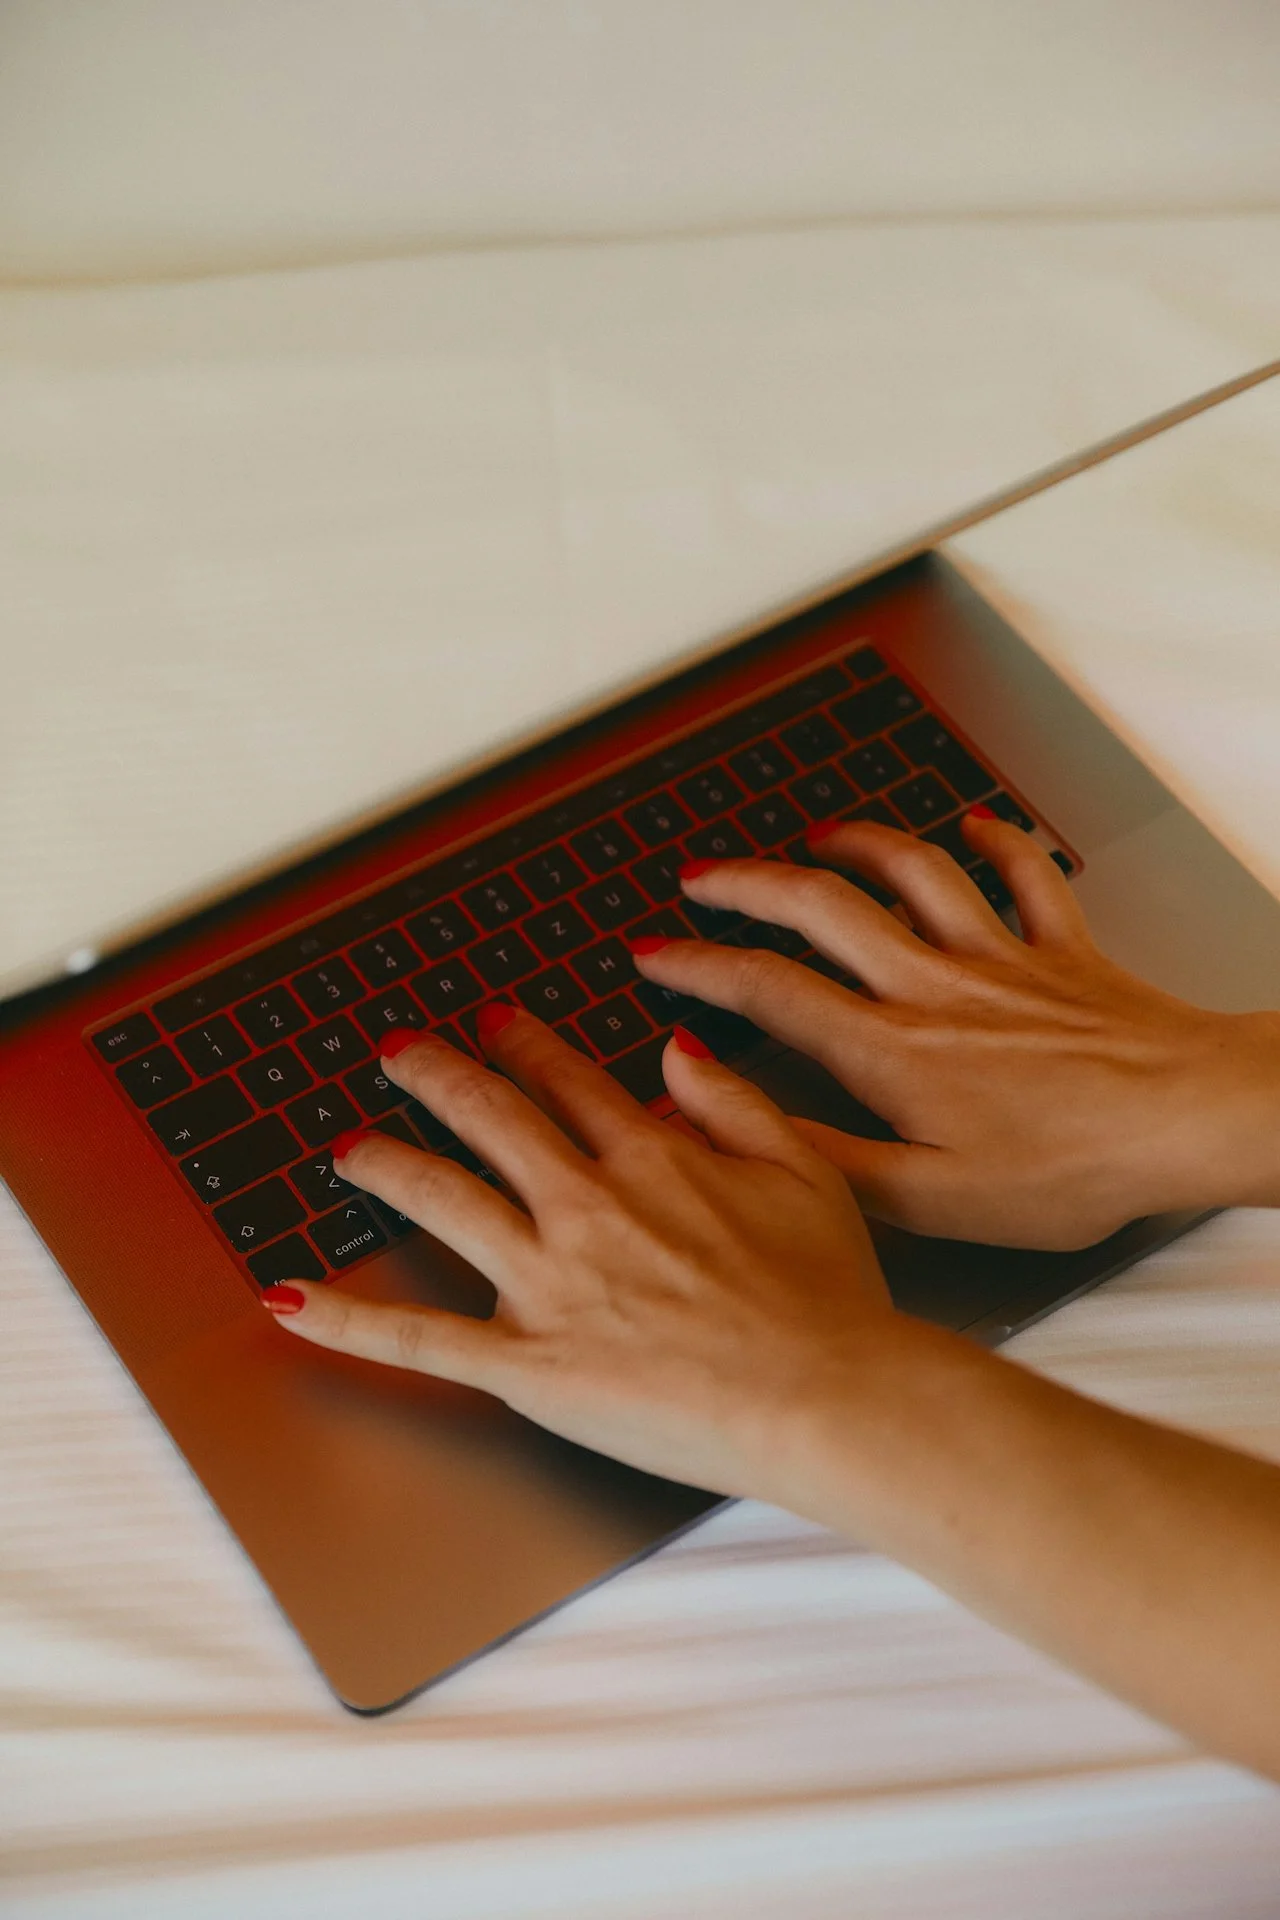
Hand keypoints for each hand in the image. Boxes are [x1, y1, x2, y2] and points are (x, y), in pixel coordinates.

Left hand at [267, 1012, 903, 1502]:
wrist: (826, 1395)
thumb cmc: (829, 1296)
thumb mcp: (805, 1170)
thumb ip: (733, 1101)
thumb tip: (676, 1049)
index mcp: (650, 1157)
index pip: (569, 1083)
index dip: (526, 1045)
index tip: (498, 1021)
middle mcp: (585, 1204)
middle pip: (490, 1117)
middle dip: (439, 1075)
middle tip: (401, 1051)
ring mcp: (547, 1281)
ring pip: (441, 1198)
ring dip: (385, 1162)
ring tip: (347, 1145)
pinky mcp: (526, 1362)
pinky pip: (422, 1340)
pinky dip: (350, 1321)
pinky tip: (294, 1297)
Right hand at [632, 812, 1279, 1249]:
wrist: (1184, 1120)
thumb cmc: (1068, 1171)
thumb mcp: (929, 1199)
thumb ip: (823, 1157)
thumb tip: (737, 1117)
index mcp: (892, 1051)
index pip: (769, 990)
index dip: (698, 967)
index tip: (652, 956)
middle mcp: (933, 986)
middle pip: (821, 908)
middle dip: (748, 885)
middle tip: (701, 879)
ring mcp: (999, 957)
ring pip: (909, 872)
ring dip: (853, 843)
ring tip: (814, 833)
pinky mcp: (1062, 949)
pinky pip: (1024, 875)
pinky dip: (995, 842)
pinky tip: (973, 826)